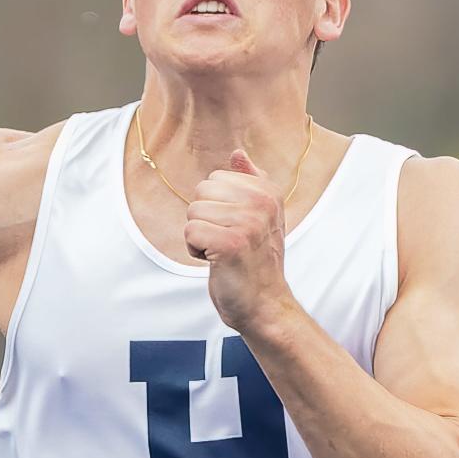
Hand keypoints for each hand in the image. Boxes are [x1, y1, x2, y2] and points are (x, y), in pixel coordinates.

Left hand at [185, 148, 293, 331]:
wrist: (264, 304)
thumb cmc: (257, 261)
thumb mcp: (262, 217)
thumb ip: (252, 182)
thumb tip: (238, 153)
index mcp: (268, 191)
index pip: (216, 179)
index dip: (216, 205)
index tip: (235, 227)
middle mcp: (261, 203)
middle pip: (201, 192)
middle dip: (205, 219)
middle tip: (226, 242)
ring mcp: (248, 222)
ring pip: (193, 212)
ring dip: (199, 236)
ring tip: (221, 252)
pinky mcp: (231, 243)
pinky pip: (190, 231)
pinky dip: (195, 250)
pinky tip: (214, 262)